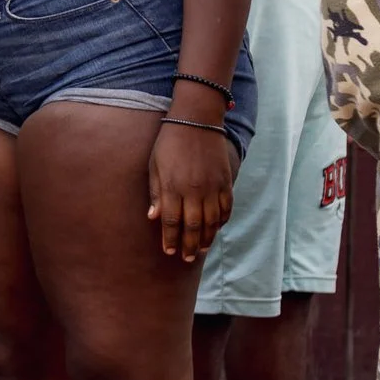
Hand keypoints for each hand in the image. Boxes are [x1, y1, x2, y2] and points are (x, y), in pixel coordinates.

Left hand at [148, 121, 238, 260]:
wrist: (197, 121)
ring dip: (207, 238)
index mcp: (173, 187)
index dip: (170, 239)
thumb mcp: (154, 166)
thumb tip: (153, 217)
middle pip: (193, 226)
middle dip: (190, 245)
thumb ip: (156, 193)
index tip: (169, 251)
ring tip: (202, 250)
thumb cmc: (169, 143)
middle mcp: (194, 190)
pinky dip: (222, 221)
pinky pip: (226, 207)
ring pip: (212, 221)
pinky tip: (216, 229)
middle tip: (187, 259)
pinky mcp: (225, 181)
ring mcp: (212, 186)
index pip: (172, 221)